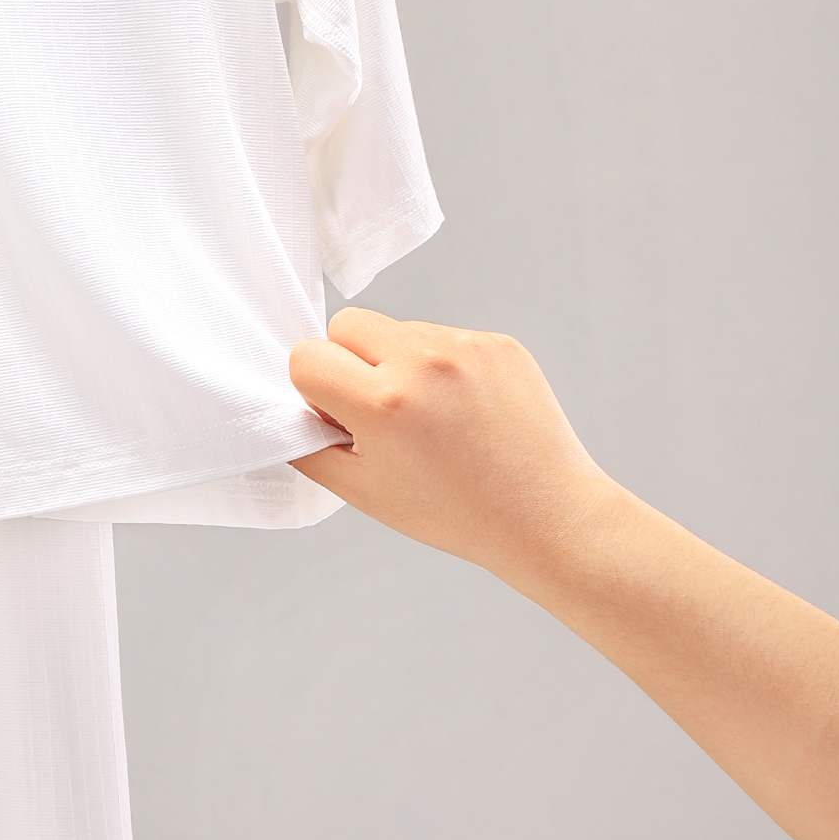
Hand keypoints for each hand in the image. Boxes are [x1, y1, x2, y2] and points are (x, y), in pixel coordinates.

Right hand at [290, 308, 621, 583]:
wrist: (546, 515)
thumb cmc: (455, 513)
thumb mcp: (363, 493)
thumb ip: (310, 447)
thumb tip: (292, 411)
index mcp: (384, 403)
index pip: (306, 357)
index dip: (314, 392)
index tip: (340, 420)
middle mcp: (423, 363)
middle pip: (345, 324)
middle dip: (349, 362)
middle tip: (378, 412)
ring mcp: (465, 347)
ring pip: (395, 328)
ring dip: (396, 362)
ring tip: (430, 418)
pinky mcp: (497, 343)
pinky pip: (441, 336)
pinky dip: (439, 367)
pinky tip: (463, 411)